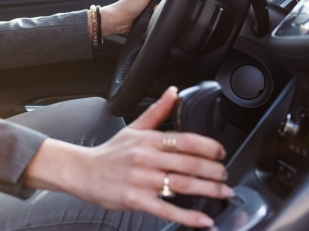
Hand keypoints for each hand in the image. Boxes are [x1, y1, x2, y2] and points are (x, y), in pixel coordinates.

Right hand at [25, 87, 230, 227]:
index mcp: (148, 139)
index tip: (221, 153)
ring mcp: (141, 180)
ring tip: (223, 193)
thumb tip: (174, 92)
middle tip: (225, 175)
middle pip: (189, 163)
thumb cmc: (109, 153)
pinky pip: (167, 209)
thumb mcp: (133, 127)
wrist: (82, 172)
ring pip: (182, 185)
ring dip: (208, 190)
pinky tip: (204, 220)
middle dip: (213, 171)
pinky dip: (188, 216)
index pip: (185, 139)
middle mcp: (146, 158)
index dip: (208, 147)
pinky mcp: (136, 200)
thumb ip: (158, 111)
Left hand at [101, 0, 172, 36]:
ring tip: (154, 9)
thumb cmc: (127, 6)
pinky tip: (153, 13)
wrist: (119, 21)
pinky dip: (159, 11)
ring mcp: (150, 0)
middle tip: (159, 1)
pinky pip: (160, 9)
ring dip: (161, 6)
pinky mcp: (150, 10)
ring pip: (164, 1)